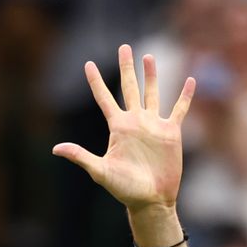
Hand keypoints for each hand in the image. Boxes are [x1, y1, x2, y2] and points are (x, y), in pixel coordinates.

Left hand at [53, 45, 194, 211]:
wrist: (150, 199)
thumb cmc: (124, 188)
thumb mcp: (100, 171)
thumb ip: (80, 156)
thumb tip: (56, 149)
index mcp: (118, 128)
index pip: (104, 99)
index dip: (96, 82)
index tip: (88, 64)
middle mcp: (135, 122)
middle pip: (129, 88)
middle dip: (127, 68)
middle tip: (124, 47)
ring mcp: (153, 125)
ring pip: (152, 93)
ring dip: (151, 76)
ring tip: (149, 57)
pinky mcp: (171, 132)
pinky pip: (179, 109)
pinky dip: (185, 96)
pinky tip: (190, 81)